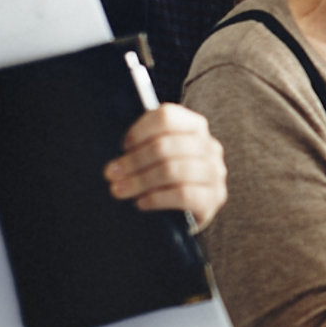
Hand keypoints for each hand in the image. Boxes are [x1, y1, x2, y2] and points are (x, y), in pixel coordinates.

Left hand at [104, 104, 228, 230]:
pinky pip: (183, 194)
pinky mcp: (214, 198)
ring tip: (119, 190)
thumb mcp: (158, 155)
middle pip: (165, 146)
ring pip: (172, 170)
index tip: (124, 146)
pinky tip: (141, 202)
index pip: (166, 117)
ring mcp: (214, 173)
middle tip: (111, 173)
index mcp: (194, 126)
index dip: (140, 130)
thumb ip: (144, 146)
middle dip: (134, 160)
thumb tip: (116, 160)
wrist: (191, 209)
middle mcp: (209, 146)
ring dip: (140, 181)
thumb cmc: (167, 176)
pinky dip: (157, 198)